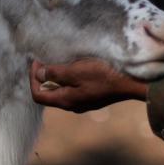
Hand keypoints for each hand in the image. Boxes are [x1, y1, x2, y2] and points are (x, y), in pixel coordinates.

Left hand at [29, 59, 147, 112]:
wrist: (131, 83)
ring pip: (62, 90)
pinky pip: (74, 88)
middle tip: (45, 59)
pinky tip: (76, 66)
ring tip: (60, 60)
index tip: (37, 61)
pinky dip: (69, 78)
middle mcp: (72, 105)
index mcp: (65, 100)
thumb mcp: (76, 71)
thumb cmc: (104, 75)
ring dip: (57, 76)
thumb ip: (55, 73)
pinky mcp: (93, 96)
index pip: (37, 94)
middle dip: (43, 76)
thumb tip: (39, 74)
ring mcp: (84, 102)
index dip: (32, 78)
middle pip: (49, 93)